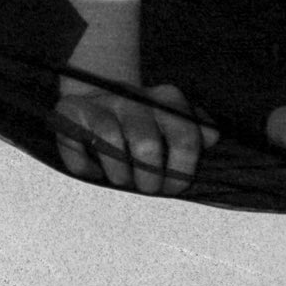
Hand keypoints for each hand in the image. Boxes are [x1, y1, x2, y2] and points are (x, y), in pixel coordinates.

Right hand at [54, 81, 218, 196]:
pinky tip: (93, 171)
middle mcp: (136, 96)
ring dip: (122, 173)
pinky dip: (88, 166)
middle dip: (152, 177)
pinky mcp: (72, 110)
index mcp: (167, 100)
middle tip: (149, 188)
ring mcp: (105, 101)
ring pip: (119, 141)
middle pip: (153, 142)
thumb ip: (196, 131)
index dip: (183, 170)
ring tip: (123, 181)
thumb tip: (213, 139)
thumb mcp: (169, 123)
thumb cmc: (136, 124)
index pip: (188, 136)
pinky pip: (85, 143)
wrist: (90, 98)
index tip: (175, 188)